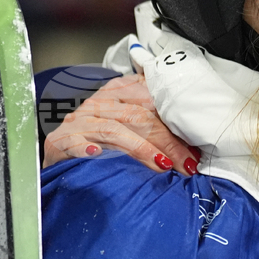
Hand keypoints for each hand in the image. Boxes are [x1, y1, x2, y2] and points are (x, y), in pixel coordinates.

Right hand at [42, 74, 200, 175]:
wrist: (63, 151)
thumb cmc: (104, 138)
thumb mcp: (133, 125)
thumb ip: (159, 128)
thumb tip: (194, 148)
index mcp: (121, 92)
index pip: (153, 102)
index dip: (176, 123)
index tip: (196, 145)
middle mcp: (101, 103)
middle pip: (139, 118)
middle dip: (167, 143)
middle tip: (186, 164)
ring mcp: (81, 120)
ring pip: (115, 130)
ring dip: (141, 149)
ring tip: (162, 166)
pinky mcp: (62, 139)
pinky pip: (76, 142)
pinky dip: (86, 148)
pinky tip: (97, 154)